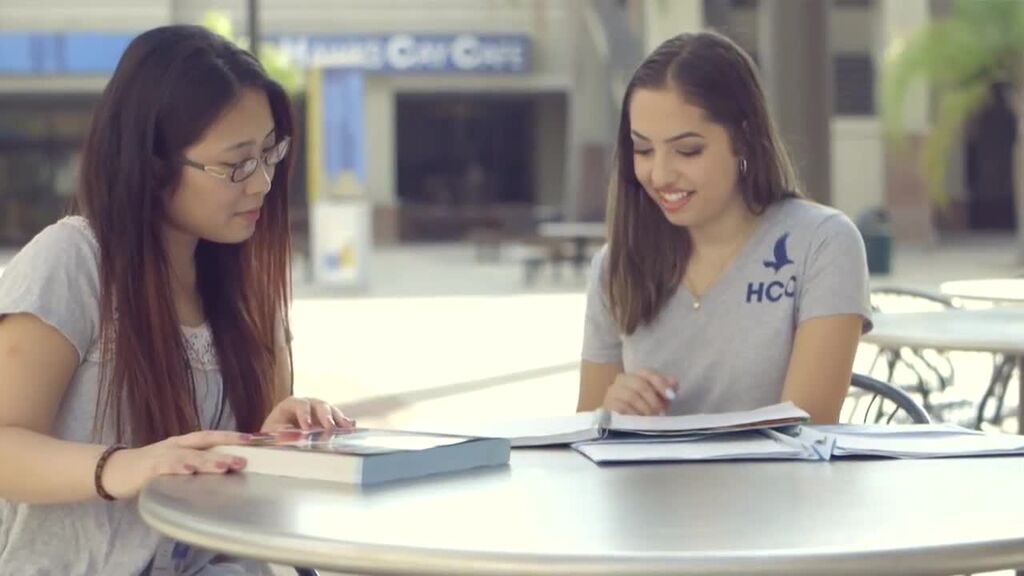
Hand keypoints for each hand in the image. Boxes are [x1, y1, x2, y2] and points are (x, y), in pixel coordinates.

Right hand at [100, 430, 250, 499]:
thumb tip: (225, 467)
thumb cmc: (149, 469)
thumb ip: (196, 463)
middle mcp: (176, 446)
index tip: (254, 439)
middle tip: (245, 459)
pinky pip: (165, 468)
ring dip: (208, 461)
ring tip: (225, 466)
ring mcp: (163, 455)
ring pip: (189, 456)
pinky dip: (178, 469)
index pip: (211, 436)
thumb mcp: (176, 463)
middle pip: (205, 445)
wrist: (113, 470)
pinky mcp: (149, 469)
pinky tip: (189, 472)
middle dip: (226, 450)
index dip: (232, 437)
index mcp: (184, 444)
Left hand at [260, 396, 354, 432]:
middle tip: (330, 427)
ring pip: (332, 411)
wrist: (278, 435)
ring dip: (339, 420)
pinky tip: (351, 428)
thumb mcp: (273, 433)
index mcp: (292, 403)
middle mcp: (309, 404)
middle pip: (320, 405)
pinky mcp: (329, 420)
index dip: (305, 415)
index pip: (301, 405)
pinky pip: (338, 419)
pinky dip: (345, 424)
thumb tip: (294, 437)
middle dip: (326, 416)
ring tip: (347, 429)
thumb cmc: (274, 432)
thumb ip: (281, 434)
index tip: (307, 428)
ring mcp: (320, 411)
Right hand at [602, 369, 677, 415]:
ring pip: (632, 396)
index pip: (648, 373)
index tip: (671, 396)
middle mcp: (622, 379)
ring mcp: (613, 392)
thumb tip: (674, 383)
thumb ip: (664, 390)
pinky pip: (622, 407)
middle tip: (661, 412)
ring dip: (645, 409)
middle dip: (654, 400)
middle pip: (640, 384)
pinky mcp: (607, 405)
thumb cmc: (640, 408)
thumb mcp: (655, 399)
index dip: (661, 383)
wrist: (617, 421)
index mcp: (635, 375)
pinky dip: (634, 414)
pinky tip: (640, 420)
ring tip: (651, 418)